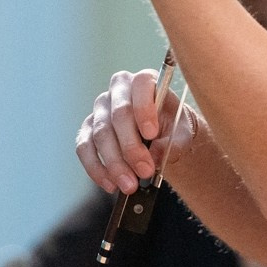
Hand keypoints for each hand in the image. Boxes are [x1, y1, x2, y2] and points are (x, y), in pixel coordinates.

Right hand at [75, 68, 195, 194]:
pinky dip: (96, 169)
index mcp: (145, 81)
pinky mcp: (88, 129)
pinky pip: (84, 148)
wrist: (162, 136)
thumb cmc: (174, 128)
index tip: (152, 134)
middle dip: (131, 147)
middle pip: (119, 115)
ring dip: (115, 163)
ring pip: (101, 134)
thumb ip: (172, 143)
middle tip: (145, 172)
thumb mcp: (182, 134)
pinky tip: (110, 184)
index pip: (141, 85)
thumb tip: (154, 156)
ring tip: (130, 185)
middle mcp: (119, 89)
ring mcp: (100, 108)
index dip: (144, 109)